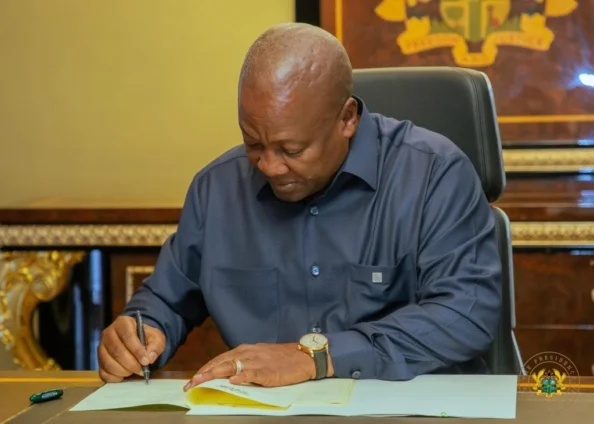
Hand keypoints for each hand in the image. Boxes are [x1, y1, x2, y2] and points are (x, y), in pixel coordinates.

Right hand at [98, 316, 165, 382]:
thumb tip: (150, 357)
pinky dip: (115, 377)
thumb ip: (156, 345)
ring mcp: (101, 347)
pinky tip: (125, 375)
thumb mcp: (156, 338)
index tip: (146, 361)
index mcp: (123, 323)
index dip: (137, 350)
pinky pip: (104, 372)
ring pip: (109, 362)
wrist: (138, 341)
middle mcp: (108, 333)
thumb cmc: (146, 338)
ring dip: (123, 371)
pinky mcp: (99, 361)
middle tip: (142, 370)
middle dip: (131, 364)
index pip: (127, 336)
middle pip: (117, 351)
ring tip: (134, 371)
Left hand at [183, 343, 329, 390]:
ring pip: (231, 365)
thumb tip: (227, 374)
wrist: (304, 356)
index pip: (219, 359)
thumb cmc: (282, 359)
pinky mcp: (268, 370)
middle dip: (204, 373)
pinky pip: (252, 372)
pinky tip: (233, 380)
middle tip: (190, 383)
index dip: (205, 369)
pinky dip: (241, 375)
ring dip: (215, 374)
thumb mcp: (260, 358)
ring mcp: (258, 361)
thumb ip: (244, 364)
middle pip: (221, 362)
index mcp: (245, 350)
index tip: (192, 379)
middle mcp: (248, 353)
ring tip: (201, 380)